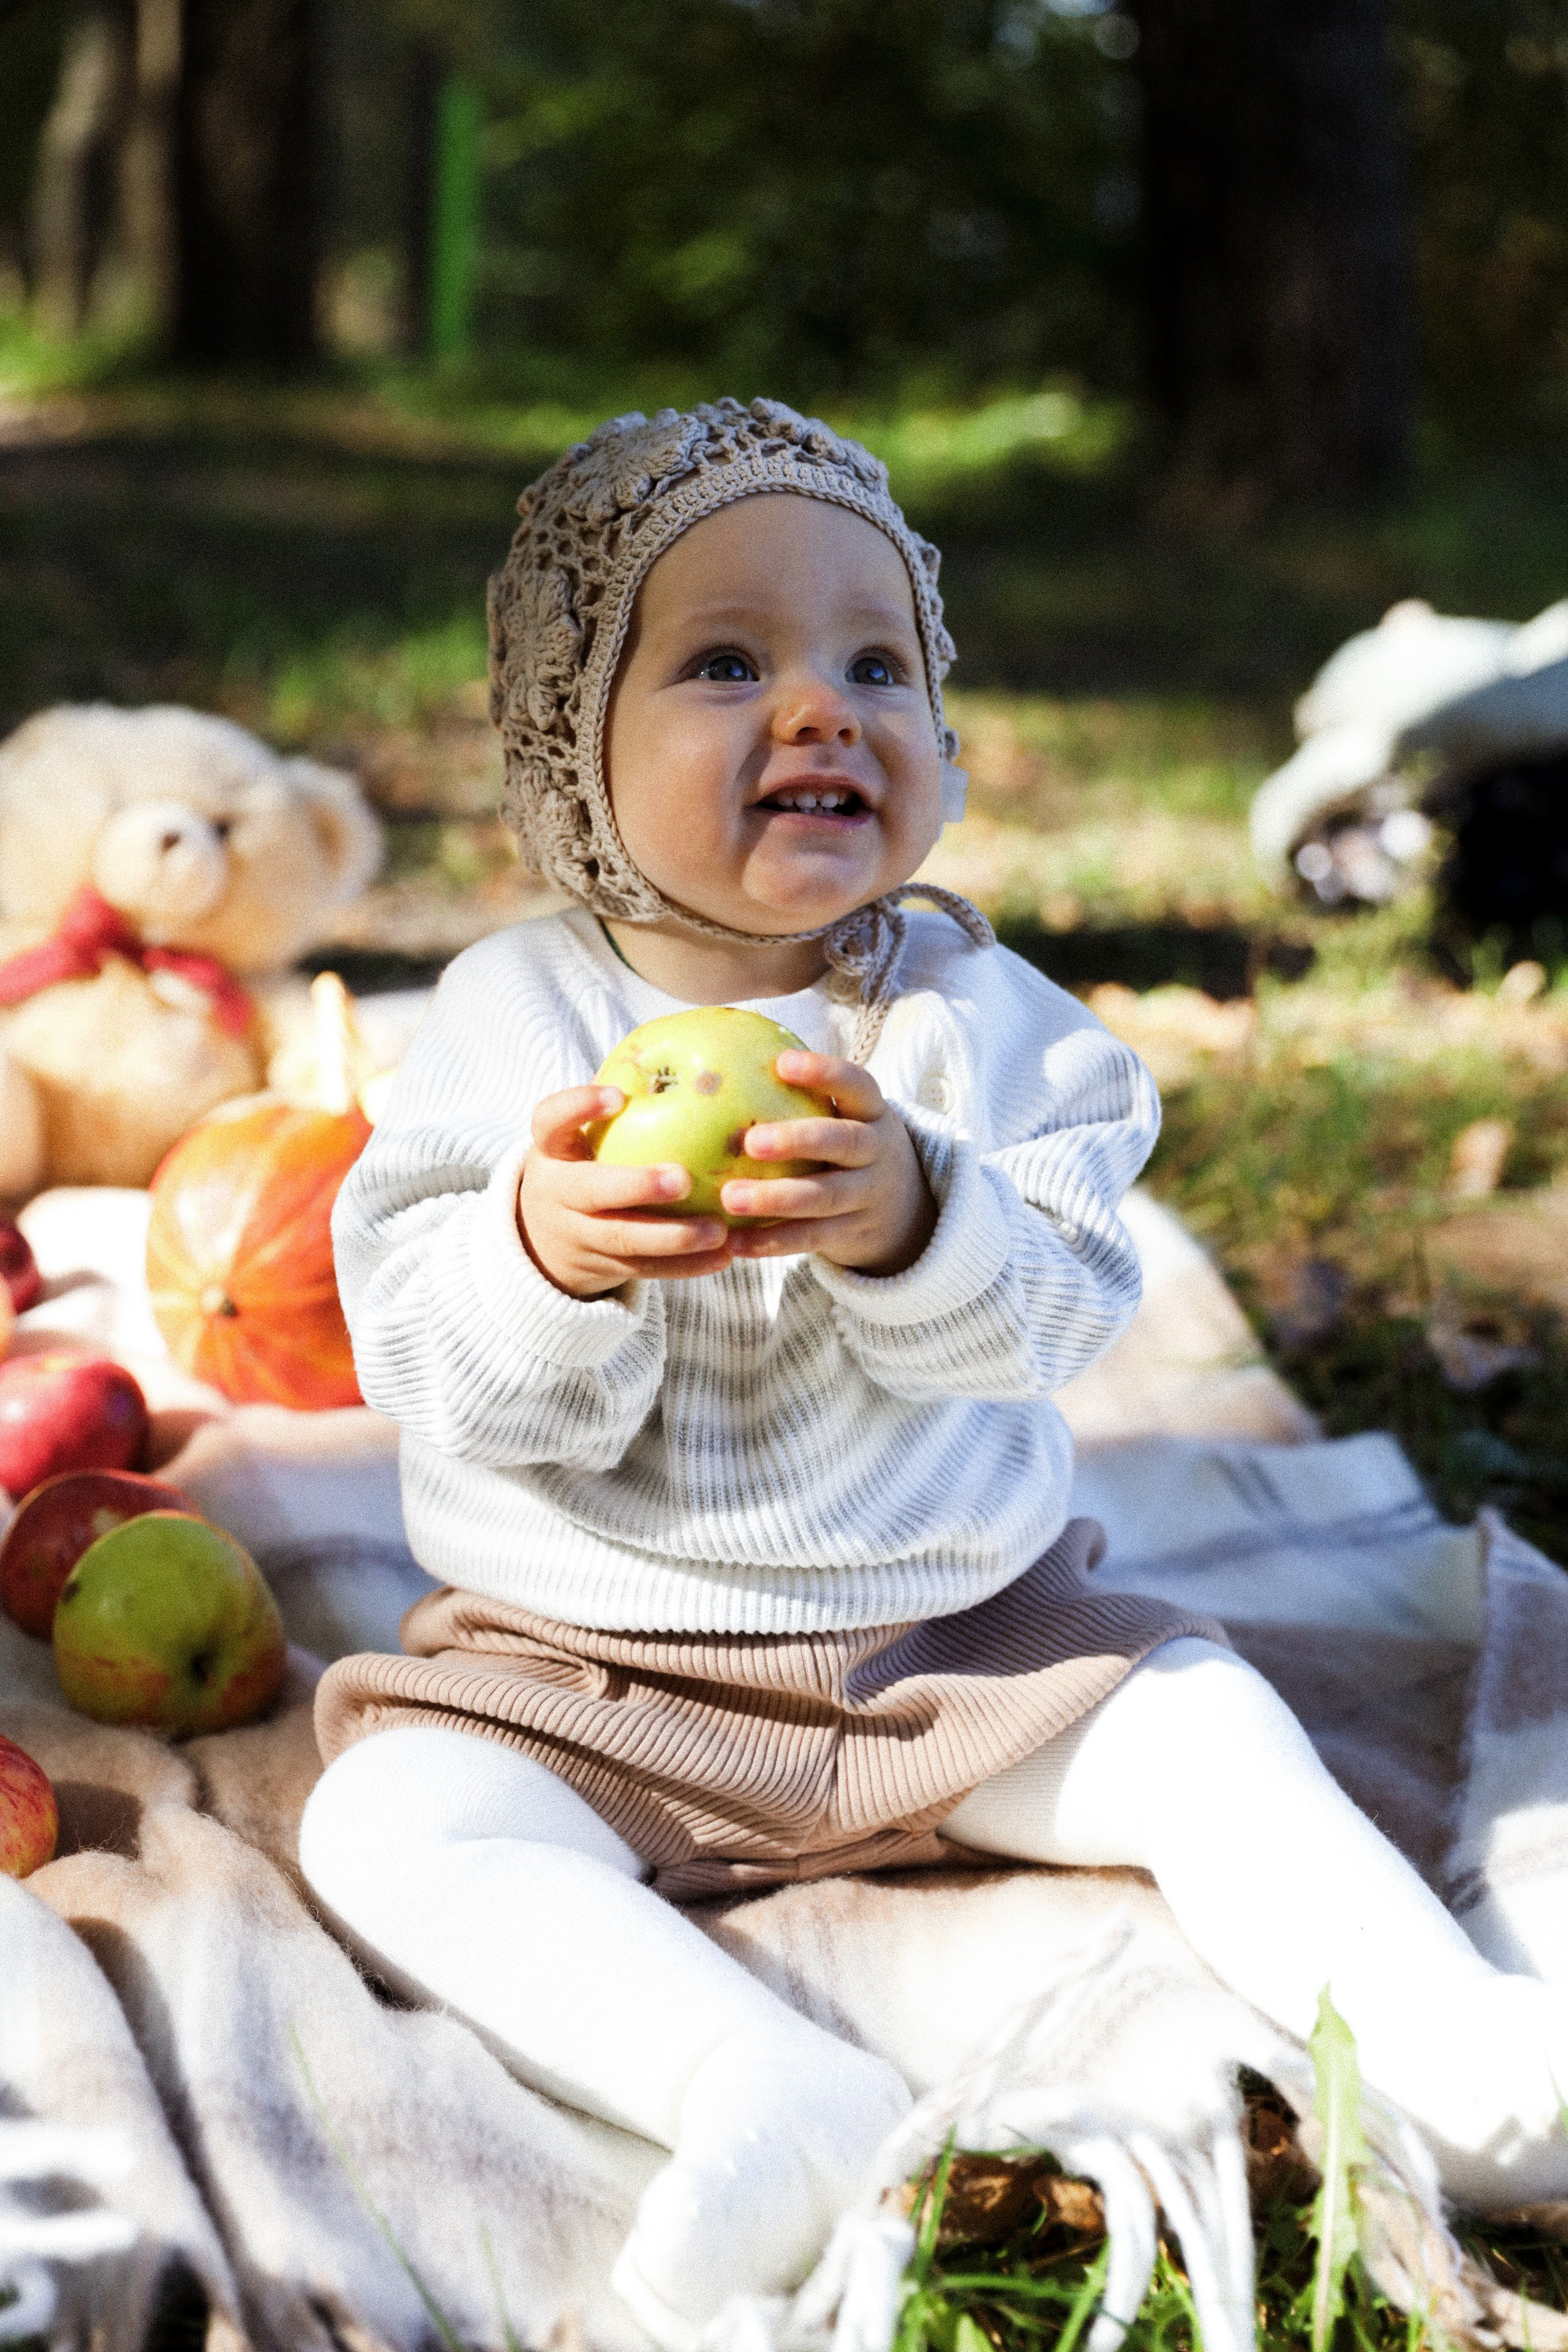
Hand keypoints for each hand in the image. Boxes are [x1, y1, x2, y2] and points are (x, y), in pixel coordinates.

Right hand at [517, 1085, 733, 1297]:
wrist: (544, 1237)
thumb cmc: (587, 1162)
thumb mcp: (587, 1136)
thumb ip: (627, 1106)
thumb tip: (701, 1054)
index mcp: (552, 1151)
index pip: (550, 1122)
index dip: (578, 1108)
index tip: (618, 1097)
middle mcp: (559, 1194)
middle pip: (590, 1191)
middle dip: (635, 1186)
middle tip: (682, 1179)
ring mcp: (579, 1235)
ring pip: (624, 1239)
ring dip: (673, 1237)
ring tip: (718, 1230)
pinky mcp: (605, 1267)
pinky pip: (646, 1270)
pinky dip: (685, 1266)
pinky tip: (724, 1257)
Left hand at [725, 1053, 936, 1274]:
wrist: (904, 1211)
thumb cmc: (849, 1149)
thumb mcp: (846, 1119)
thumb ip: (803, 1098)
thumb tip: (725, 1064)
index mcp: (873, 1113)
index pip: (857, 1085)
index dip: (825, 1073)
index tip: (782, 1064)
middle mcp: (877, 1152)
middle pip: (845, 1141)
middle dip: (799, 1140)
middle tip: (751, 1141)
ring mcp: (868, 1195)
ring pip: (826, 1196)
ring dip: (777, 1198)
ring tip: (730, 1199)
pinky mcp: (853, 1233)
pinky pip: (813, 1237)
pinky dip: (774, 1241)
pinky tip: (737, 1243)